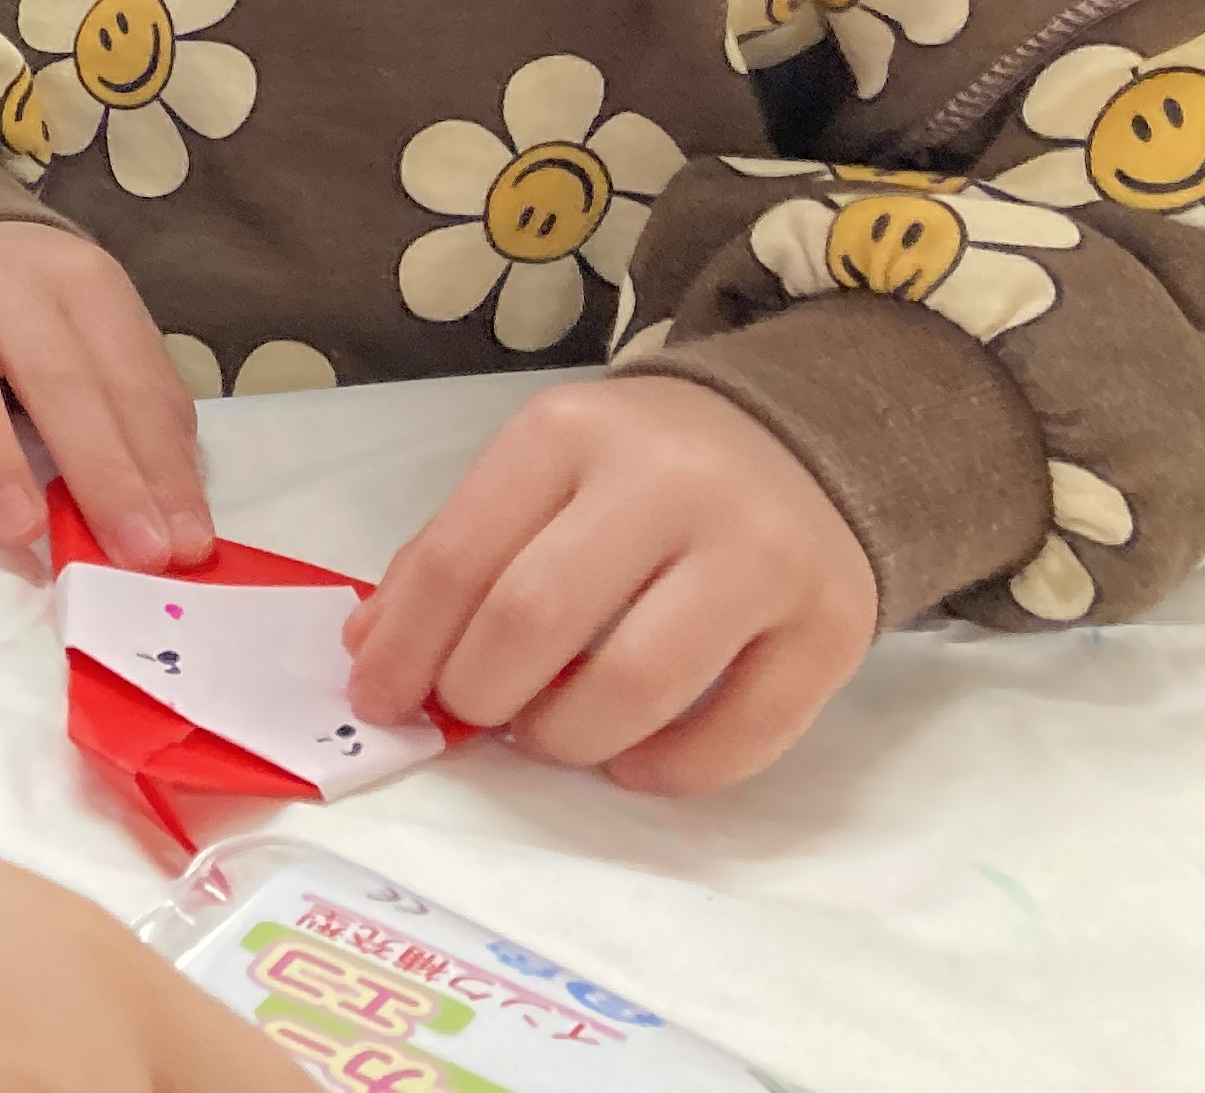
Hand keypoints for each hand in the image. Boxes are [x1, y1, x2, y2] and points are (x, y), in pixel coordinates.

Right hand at [0, 226, 213, 568]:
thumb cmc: (31, 315)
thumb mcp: (98, 341)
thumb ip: (139, 414)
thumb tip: (179, 518)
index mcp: (76, 276)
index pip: (126, 372)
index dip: (158, 461)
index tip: (181, 544)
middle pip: (52, 370)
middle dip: (99, 469)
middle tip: (129, 553)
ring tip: (23, 531)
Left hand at [345, 375, 877, 792]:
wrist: (796, 441)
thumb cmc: (634, 471)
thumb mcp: (536, 474)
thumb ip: (453, 554)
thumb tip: (373, 654)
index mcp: (569, 434)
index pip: (461, 556)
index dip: (406, 646)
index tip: (379, 701)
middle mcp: (670, 482)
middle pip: (537, 618)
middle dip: (479, 693)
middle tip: (474, 715)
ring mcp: (761, 553)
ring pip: (638, 684)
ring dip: (568, 737)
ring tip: (548, 734)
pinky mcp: (831, 625)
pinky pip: (740, 735)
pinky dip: (668, 770)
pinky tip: (631, 761)